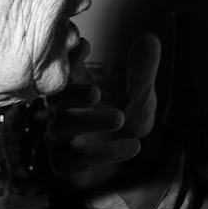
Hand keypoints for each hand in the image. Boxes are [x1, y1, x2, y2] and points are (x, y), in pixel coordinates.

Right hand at [46, 33, 161, 189]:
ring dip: (89, 121)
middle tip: (96, 92)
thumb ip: (142, 72)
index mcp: (76, 88)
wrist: (124, 170)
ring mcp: (60, 138)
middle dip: (73, 92)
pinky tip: (133, 147)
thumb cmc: (124, 126)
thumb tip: (150, 38)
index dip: (69, 56)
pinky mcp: (64, 164)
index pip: (65, 68)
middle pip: (57, 97)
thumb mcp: (140, 98)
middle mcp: (62, 110)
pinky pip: (76, 159)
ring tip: (120, 118)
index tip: (85, 46)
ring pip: (63, 127)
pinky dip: (104, 153)